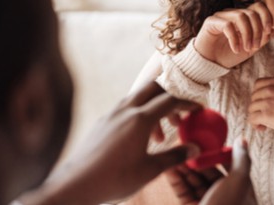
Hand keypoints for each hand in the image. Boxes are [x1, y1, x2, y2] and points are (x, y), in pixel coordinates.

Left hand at [19, 81, 201, 204]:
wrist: (76, 184)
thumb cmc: (114, 179)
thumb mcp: (150, 170)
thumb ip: (175, 156)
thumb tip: (195, 149)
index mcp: (140, 119)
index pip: (170, 100)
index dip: (187, 103)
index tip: (198, 109)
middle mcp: (125, 110)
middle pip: (153, 88)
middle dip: (170, 98)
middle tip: (178, 117)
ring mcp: (111, 114)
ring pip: (138, 98)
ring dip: (153, 110)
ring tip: (158, 138)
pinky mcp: (102, 122)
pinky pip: (125, 109)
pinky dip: (139, 116)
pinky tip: (138, 140)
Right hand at [165, 139, 251, 204]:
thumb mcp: (238, 182)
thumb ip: (241, 160)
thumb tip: (243, 140)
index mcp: (242, 194)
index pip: (230, 168)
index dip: (218, 154)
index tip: (205, 141)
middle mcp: (227, 200)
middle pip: (210, 174)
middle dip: (197, 160)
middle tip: (184, 145)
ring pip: (195, 182)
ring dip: (185, 168)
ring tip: (173, 153)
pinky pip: (184, 193)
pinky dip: (177, 180)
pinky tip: (169, 167)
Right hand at [194, 2, 271, 67]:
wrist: (210, 63)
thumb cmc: (229, 55)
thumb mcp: (250, 48)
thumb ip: (261, 38)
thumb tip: (271, 31)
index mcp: (243, 17)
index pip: (258, 6)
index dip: (266, 17)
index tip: (268, 32)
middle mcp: (232, 13)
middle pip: (251, 12)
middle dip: (257, 30)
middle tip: (255, 47)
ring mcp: (221, 16)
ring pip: (241, 16)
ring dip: (247, 34)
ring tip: (246, 48)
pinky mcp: (211, 22)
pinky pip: (227, 25)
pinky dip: (234, 39)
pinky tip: (235, 49)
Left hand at [248, 77, 273, 133]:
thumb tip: (266, 97)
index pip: (258, 84)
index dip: (258, 94)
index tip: (263, 102)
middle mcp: (270, 89)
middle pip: (253, 97)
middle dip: (258, 106)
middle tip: (265, 114)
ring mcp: (267, 101)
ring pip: (251, 108)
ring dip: (256, 116)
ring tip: (264, 122)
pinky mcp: (265, 114)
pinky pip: (252, 119)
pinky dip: (255, 125)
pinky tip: (263, 128)